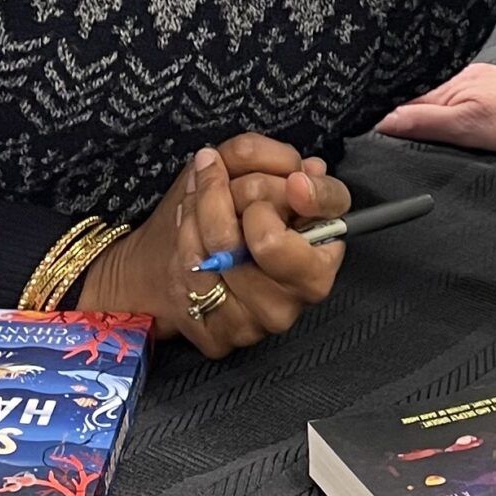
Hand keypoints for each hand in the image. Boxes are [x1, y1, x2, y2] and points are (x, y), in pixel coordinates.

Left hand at [72, 146, 348, 356]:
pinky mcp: (228, 337)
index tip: (294, 183)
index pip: (333, 215)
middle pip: (268, 238)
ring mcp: (269, 317)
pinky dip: (185, 239)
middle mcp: (305, 285)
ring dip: (202, 212)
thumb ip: (266, 158)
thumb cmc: (217, 209)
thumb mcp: (238, 168)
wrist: (162, 263)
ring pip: (227, 254)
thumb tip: (304, 169)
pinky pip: (199, 276)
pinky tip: (184, 226)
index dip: (316, 199)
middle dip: (234, 196)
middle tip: (223, 182)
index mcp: (324, 239)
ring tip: (195, 196)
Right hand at [375, 64, 495, 153]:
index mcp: (446, 85)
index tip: (363, 132)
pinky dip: (441, 115)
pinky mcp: (488, 93)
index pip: (398, 101)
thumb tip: (383, 121)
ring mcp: (473, 84)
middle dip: (393, 116)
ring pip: (432, 102)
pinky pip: (452, 103)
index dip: (380, 117)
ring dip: (417, 116)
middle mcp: (456, 80)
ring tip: (400, 132)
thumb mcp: (469, 126)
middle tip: (375, 137)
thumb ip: (425, 122)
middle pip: (412, 100)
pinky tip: (442, 125)